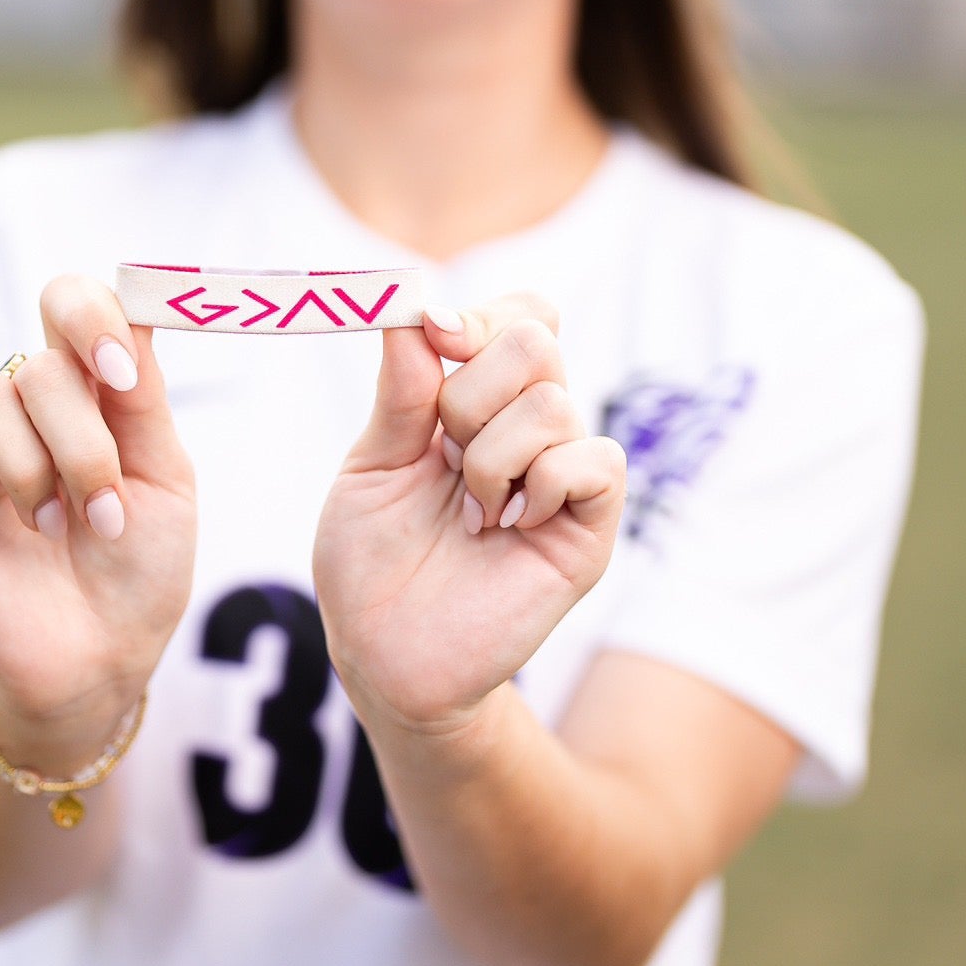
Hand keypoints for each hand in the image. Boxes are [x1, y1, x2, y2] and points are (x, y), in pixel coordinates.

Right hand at [0, 275, 196, 731]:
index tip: (122, 378)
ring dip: (32, 470)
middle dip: (83, 446)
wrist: (96, 659)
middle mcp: (30, 404)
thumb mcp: (166, 482)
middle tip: (103, 514)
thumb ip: (145, 398)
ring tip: (52, 530)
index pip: (75, 302)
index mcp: (92, 391)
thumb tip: (140, 304)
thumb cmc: (138, 569)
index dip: (93, 320)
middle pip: (40, 364)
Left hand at [313, 294, 625, 734]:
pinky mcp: (591, 526)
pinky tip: (509, 527)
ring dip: (488, 458)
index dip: (477, 316)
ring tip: (469, 514)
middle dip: (470, 389)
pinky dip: (542, 484)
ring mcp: (564, 474)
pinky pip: (594, 463)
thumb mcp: (372, 465)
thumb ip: (399, 392)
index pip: (516, 316)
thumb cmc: (373, 562)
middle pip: (536, 338)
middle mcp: (529, 427)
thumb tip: (414, 308)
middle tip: (443, 454)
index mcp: (478, 401)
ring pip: (551, 403)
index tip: (433, 336)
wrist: (384, 656)